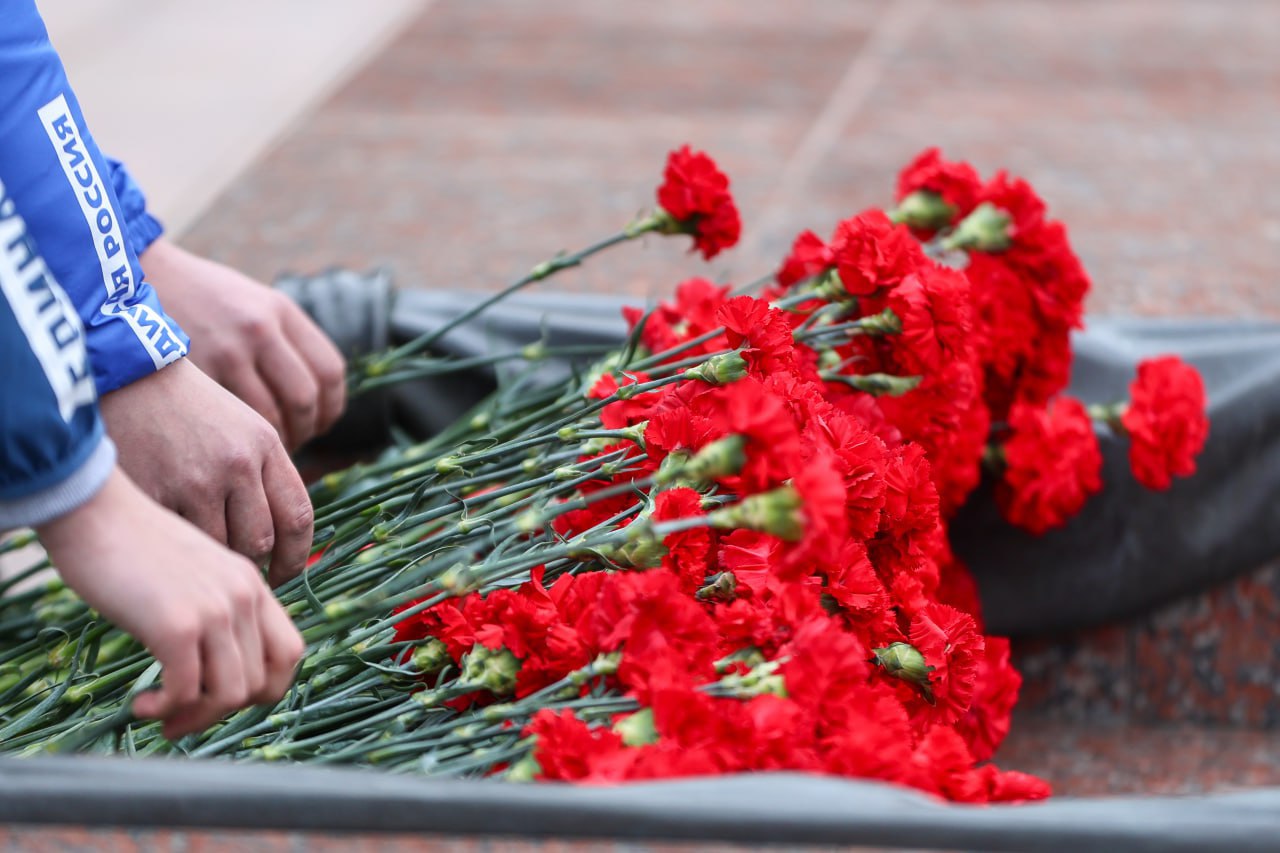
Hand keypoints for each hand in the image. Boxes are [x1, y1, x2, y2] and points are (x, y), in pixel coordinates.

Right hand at [38, 467, 304, 738]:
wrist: (94, 511)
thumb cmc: (130, 546)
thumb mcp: (193, 574)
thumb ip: (213, 609)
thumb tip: (210, 670)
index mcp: (252, 584)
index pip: (290, 653)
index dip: (264, 688)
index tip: (223, 699)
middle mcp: (244, 597)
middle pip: (263, 683)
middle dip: (222, 712)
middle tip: (182, 718)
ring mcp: (215, 610)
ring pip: (231, 695)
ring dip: (196, 718)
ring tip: (162, 713)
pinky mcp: (178, 625)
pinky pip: (188, 692)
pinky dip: (166, 709)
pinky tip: (142, 703)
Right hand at [100, 358, 311, 585]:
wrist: (126, 376)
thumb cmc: (184, 408)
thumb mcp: (239, 426)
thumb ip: (262, 474)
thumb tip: (279, 537)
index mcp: (265, 444)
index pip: (298, 516)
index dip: (296, 556)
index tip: (286, 575)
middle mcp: (238, 462)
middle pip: (261, 540)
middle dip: (252, 560)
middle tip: (235, 565)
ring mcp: (197, 479)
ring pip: (221, 547)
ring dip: (214, 556)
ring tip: (199, 548)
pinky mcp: (157, 491)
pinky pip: (180, 541)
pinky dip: (179, 547)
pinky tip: (170, 538)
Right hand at [140, 238, 346, 449]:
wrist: (130, 278)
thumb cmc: (194, 299)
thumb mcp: (248, 301)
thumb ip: (282, 339)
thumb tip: (314, 394)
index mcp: (280, 310)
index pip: (329, 370)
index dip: (332, 405)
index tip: (322, 422)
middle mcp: (260, 328)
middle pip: (306, 397)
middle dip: (307, 429)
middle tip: (295, 441)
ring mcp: (228, 350)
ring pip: (273, 416)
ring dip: (276, 442)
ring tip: (266, 450)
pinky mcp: (197, 372)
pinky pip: (234, 421)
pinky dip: (243, 442)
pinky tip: (238, 446)